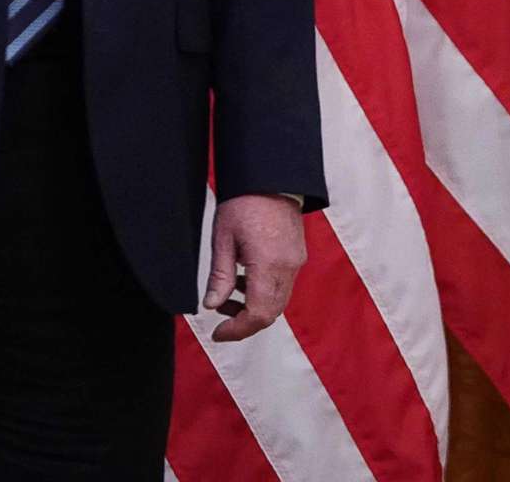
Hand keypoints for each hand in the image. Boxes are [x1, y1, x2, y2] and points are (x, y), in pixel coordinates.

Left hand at [204, 193, 305, 340]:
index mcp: (269, 264)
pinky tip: (244, 280)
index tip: (219, 333)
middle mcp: (288, 266)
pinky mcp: (297, 255)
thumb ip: (220, 276)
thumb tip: (211, 305)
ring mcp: (296, 261)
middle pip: (271, 313)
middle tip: (221, 319)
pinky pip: (283, 285)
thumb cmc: (245, 202)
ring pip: (278, 301)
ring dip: (254, 307)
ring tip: (227, 295)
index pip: (258, 314)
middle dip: (245, 322)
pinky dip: (264, 293)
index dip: (238, 330)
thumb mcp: (223, 239)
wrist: (271, 177)